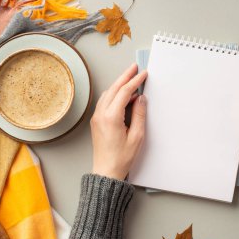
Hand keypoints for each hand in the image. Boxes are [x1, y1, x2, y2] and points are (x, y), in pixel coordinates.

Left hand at [90, 64, 147, 180]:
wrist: (106, 170)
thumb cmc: (121, 158)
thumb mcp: (137, 137)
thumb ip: (139, 115)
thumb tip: (141, 99)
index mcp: (111, 117)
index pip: (125, 92)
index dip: (135, 81)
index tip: (143, 74)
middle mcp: (101, 114)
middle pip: (114, 88)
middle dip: (125, 76)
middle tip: (134, 67)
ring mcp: (96, 117)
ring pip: (108, 93)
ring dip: (118, 84)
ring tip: (129, 78)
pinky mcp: (96, 121)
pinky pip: (104, 101)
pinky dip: (113, 94)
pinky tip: (121, 94)